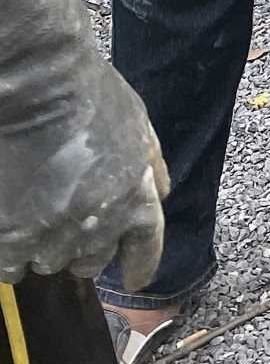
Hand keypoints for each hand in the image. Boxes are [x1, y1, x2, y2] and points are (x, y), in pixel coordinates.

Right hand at [0, 0, 168, 288]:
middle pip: (92, 263)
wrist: (34, 82)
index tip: (135, 281)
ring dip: (44, 245)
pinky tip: (10, 225)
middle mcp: (98, 225)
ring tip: (35, 208)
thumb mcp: (138, 124)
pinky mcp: (10, 238)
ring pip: (49, 263)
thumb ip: (150, 166)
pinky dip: (10, 252)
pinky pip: (11, 267)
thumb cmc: (86, 94)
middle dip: (84, 247)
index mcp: (136, 199)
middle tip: (68, 219)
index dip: (140, 266)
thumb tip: (161, 194)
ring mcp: (51, 235)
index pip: (146, 249)